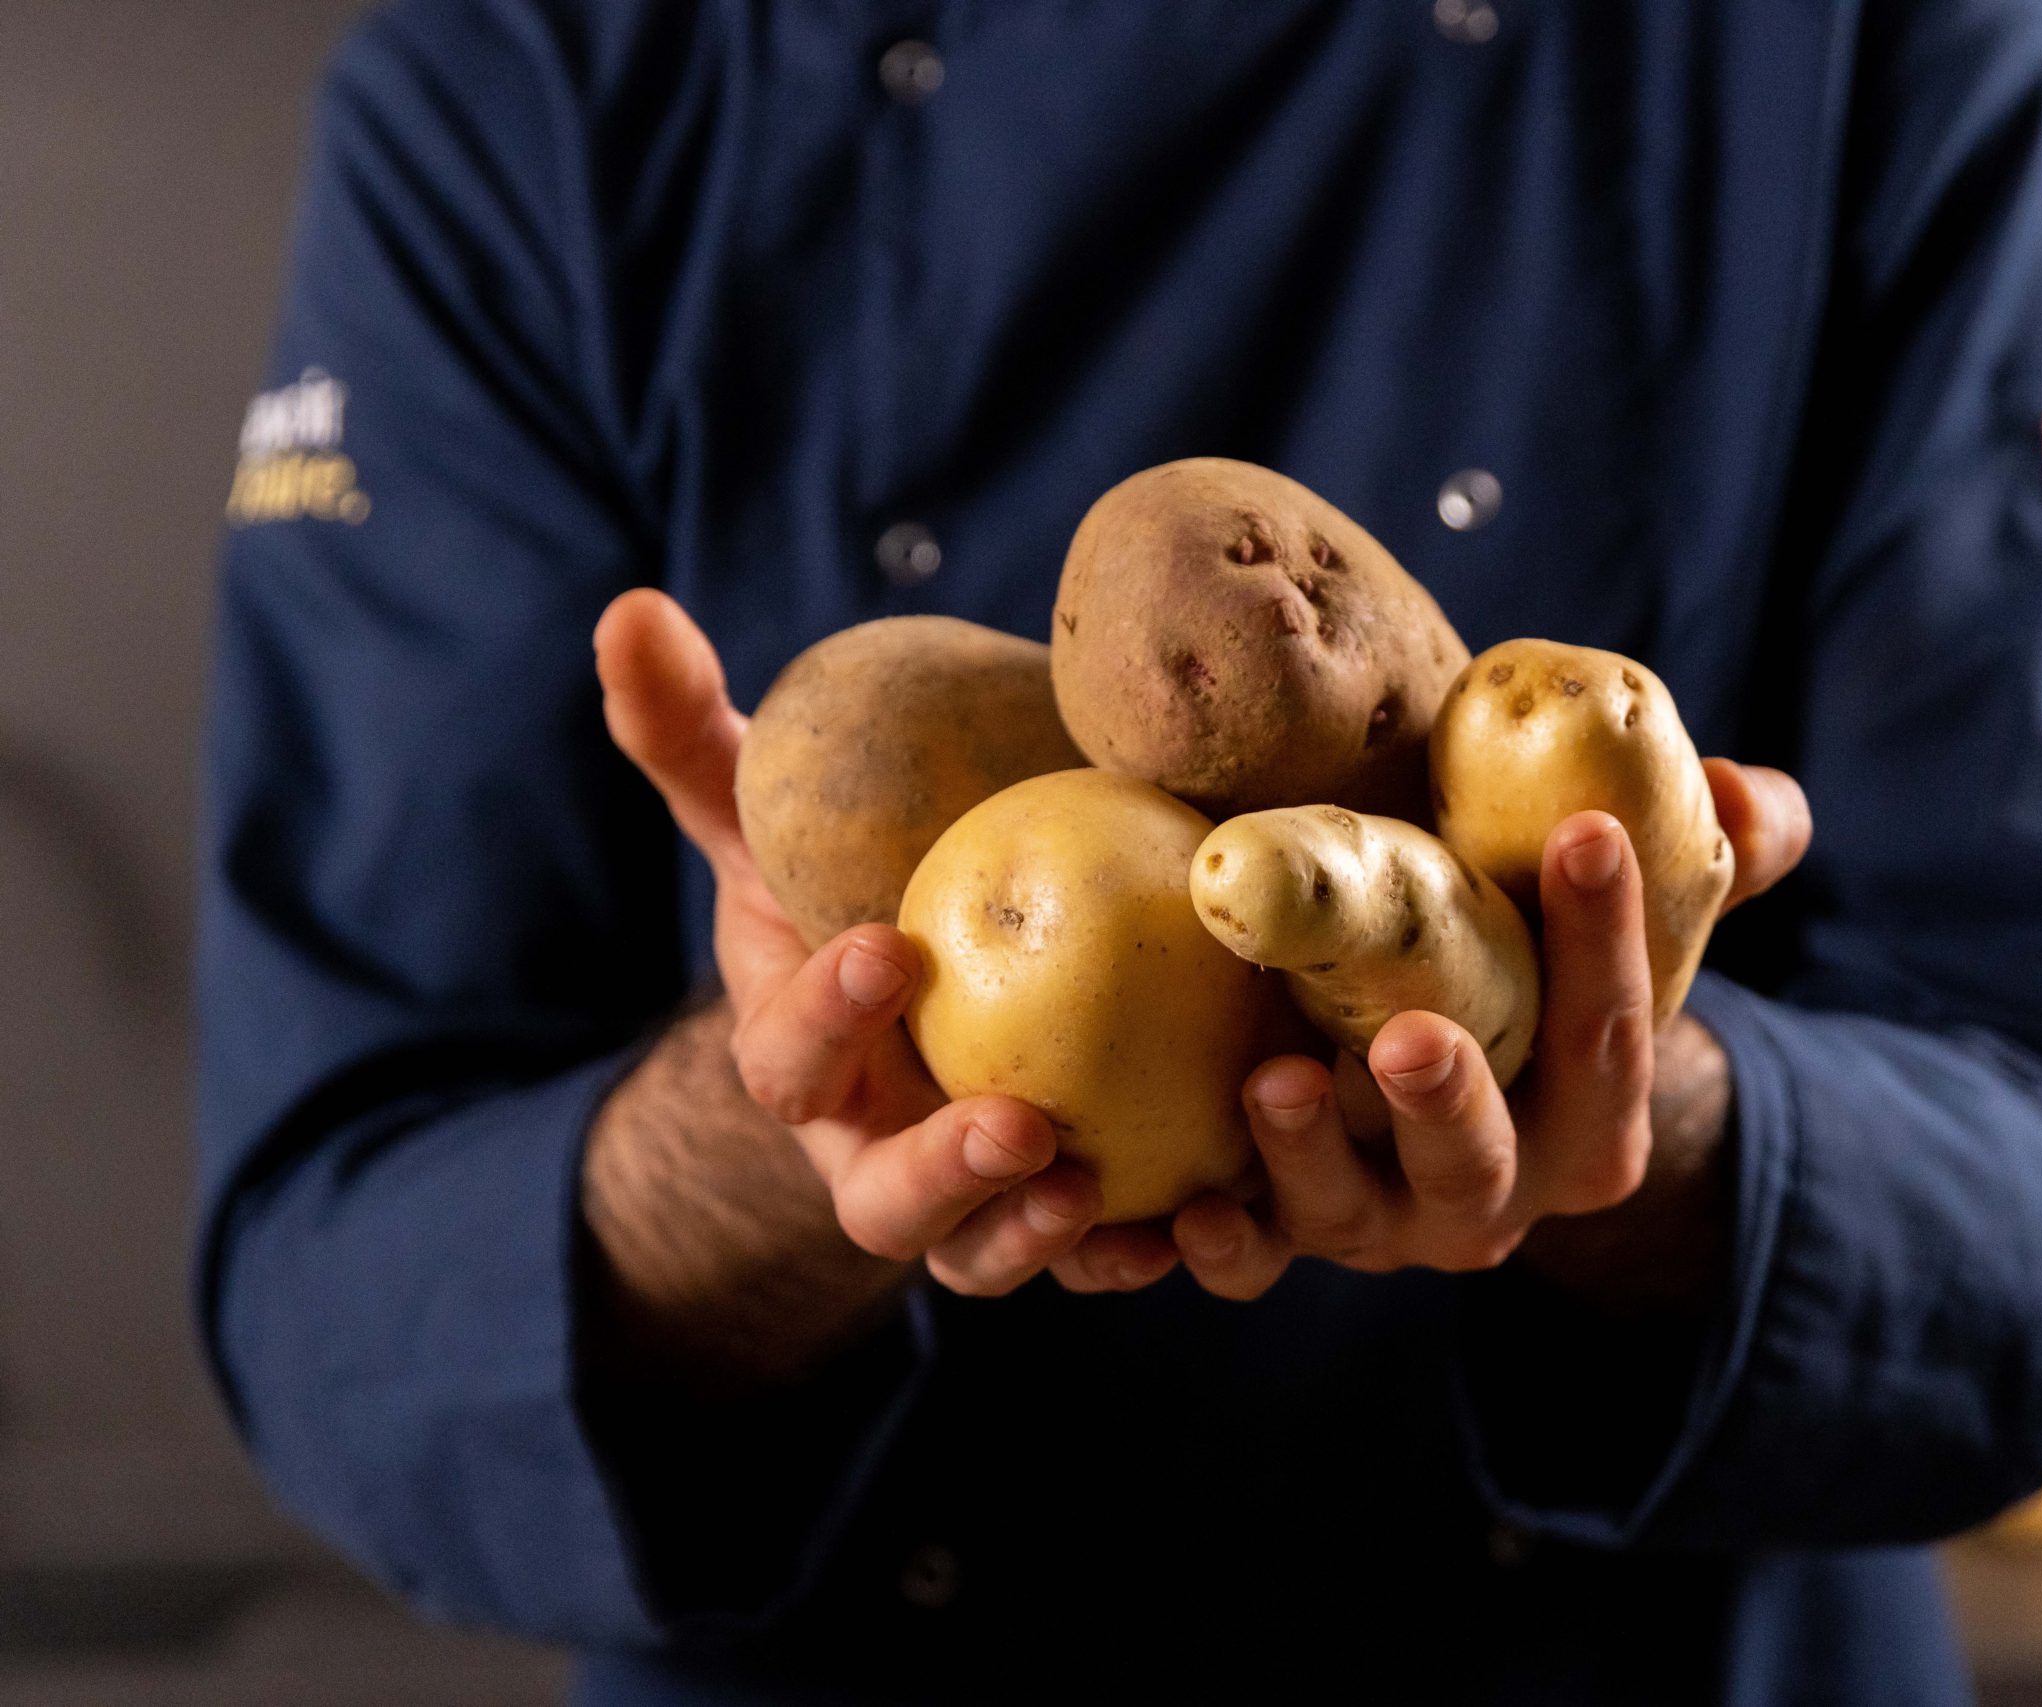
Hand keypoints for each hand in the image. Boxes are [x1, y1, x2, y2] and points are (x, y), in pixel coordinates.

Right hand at [592, 591, 1177, 1296]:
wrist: (923, 974)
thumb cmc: (839, 881)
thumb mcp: (773, 811)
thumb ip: (696, 732)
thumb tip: (628, 612)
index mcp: (801, 1060)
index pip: (787, 1059)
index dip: (827, 1016)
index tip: (887, 948)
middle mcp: (871, 1148)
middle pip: (882, 1202)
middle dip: (942, 1177)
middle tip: (1020, 1126)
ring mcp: (965, 1197)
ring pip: (983, 1254)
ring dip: (1036, 1236)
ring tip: (1101, 1191)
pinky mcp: (1056, 1213)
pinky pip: (1095, 1256)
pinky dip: (1136, 1250)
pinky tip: (1192, 1224)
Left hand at [1164, 762, 1810, 1302]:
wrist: (1457, 1092)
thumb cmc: (1538, 978)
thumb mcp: (1627, 924)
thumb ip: (1711, 856)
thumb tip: (1748, 800)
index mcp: (1593, 1124)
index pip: (1607, 1033)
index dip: (1605, 939)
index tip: (1583, 834)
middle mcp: (1496, 1191)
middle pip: (1479, 1160)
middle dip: (1447, 1104)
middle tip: (1408, 1036)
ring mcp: (1388, 1223)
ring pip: (1353, 1213)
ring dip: (1310, 1159)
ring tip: (1272, 1084)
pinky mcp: (1291, 1235)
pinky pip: (1253, 1265)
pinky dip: (1224, 1246)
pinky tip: (1187, 1210)